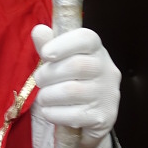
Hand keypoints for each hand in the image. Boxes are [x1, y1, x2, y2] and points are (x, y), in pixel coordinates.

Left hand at [31, 24, 120, 147]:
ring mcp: (108, 95)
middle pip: (76, 66)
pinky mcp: (104, 117)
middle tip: (39, 80)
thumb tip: (39, 30)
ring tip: (43, 97)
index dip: (63, 44)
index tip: (45, 54)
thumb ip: (49, 45)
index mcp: (97, 50)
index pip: (86, 38)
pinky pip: (73, 115)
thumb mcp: (60, 60)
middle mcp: (107, 70)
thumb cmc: (72, 81)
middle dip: (48, 74)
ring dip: (48, 95)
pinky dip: (53, 113)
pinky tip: (49, 111)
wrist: (89, 117)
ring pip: (71, 91)